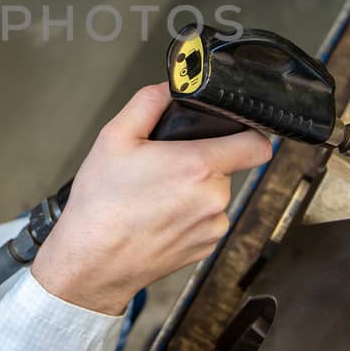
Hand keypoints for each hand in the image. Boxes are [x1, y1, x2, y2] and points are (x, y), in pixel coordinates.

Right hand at [32, 84, 271, 314]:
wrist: (91, 262)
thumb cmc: (101, 205)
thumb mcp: (113, 138)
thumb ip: (147, 103)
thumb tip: (168, 88)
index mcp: (198, 166)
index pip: (257, 144)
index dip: (248, 132)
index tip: (232, 132)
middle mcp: (214, 199)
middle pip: (228, 167)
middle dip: (202, 162)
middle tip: (164, 165)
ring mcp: (212, 228)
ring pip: (216, 196)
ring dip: (195, 191)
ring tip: (156, 195)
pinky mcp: (205, 249)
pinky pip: (207, 221)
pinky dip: (190, 217)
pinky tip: (159, 217)